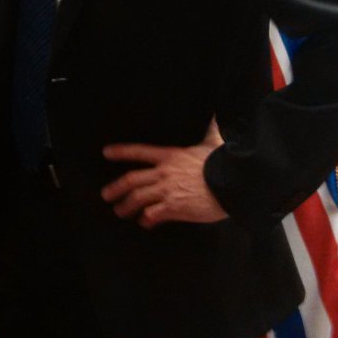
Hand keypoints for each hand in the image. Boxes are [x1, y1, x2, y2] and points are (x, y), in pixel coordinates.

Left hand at [99, 119, 227, 228]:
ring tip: (120, 211)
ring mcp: (167, 190)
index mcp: (170, 155)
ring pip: (138, 198)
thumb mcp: (212, 142)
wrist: (232, 183)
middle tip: (106, 195)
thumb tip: (215, 116)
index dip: (121, 152)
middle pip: (131, 179)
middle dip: (116, 188)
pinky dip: (146, 219)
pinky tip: (145, 222)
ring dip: (126, 206)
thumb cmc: (222, 162)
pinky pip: (153, 214)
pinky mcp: (174, 207)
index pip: (139, 151)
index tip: (106, 153)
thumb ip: (209, 130)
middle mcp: (164, 172)